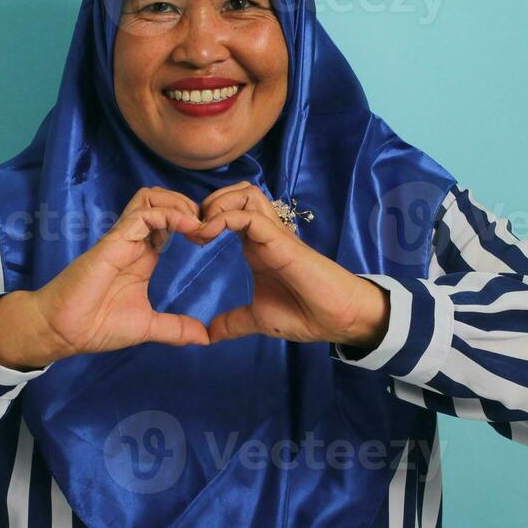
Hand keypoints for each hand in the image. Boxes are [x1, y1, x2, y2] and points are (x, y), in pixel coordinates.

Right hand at [0, 187, 210, 369]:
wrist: (64, 332)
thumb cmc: (98, 326)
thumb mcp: (147, 326)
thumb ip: (175, 328)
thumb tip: (204, 338)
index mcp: (143, 256)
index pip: (169, 221)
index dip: (192, 223)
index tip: (209, 240)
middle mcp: (134, 241)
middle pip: (161, 200)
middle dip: (189, 207)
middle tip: (207, 229)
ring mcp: (123, 238)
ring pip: (151, 197)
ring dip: (179, 204)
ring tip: (197, 225)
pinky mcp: (114, 241)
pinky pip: (144, 213)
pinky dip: (169, 214)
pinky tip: (188, 229)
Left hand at [186, 182, 389, 349]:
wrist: (337, 320)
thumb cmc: (305, 314)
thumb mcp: (258, 319)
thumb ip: (233, 322)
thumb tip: (209, 334)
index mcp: (257, 246)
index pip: (231, 211)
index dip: (206, 218)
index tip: (190, 240)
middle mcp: (265, 234)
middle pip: (237, 193)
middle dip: (209, 204)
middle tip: (193, 230)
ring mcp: (274, 235)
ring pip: (245, 194)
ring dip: (218, 205)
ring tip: (202, 230)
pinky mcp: (281, 241)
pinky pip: (249, 216)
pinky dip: (224, 218)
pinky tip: (209, 236)